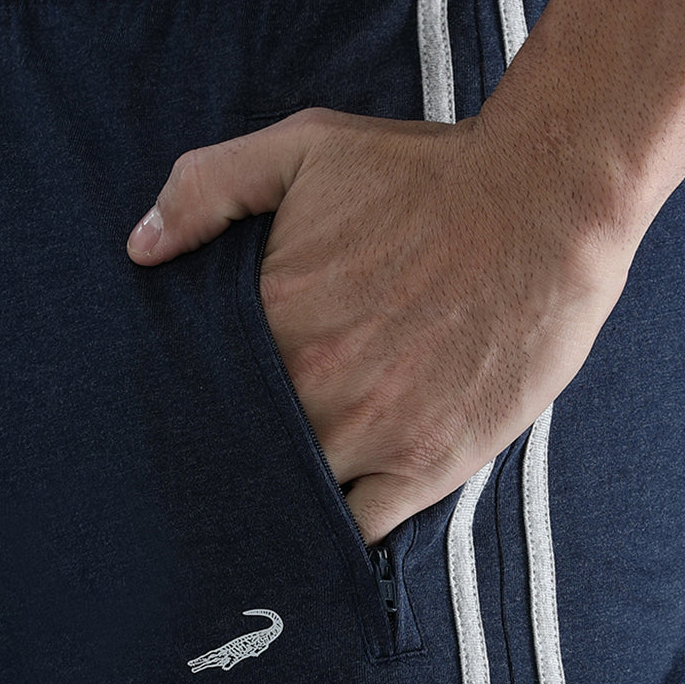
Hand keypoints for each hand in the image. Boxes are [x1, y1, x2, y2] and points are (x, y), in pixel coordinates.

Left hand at [126, 107, 632, 547]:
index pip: (198, 389)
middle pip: (241, 449)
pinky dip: (337, 535)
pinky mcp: (427, 465)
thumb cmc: (426, 175)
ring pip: (294, 495)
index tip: (193, 413)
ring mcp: (370, 433)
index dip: (193, 406)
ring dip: (279, 499)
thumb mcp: (304, 148)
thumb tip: (139, 250)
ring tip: (269, 502)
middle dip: (230, 458)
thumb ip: (208, 187)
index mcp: (270, 318)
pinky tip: (326, 527)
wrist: (545, 202)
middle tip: (222, 466)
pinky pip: (361, 530)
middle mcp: (311, 386)